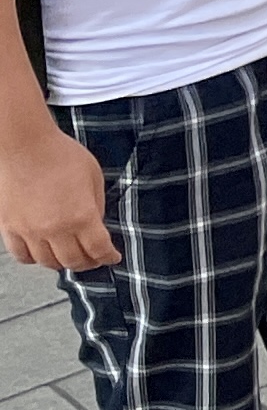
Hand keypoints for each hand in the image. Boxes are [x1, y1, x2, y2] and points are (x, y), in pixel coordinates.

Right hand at [0, 117, 108, 270]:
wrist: (25, 146)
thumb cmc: (60, 155)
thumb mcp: (94, 177)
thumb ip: (97, 205)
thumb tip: (97, 224)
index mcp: (81, 216)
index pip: (98, 250)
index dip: (108, 257)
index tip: (112, 257)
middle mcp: (55, 229)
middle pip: (73, 261)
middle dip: (88, 263)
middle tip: (94, 259)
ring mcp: (29, 231)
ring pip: (48, 262)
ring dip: (62, 263)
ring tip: (70, 256)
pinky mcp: (10, 228)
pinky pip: (22, 255)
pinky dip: (35, 259)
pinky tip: (43, 253)